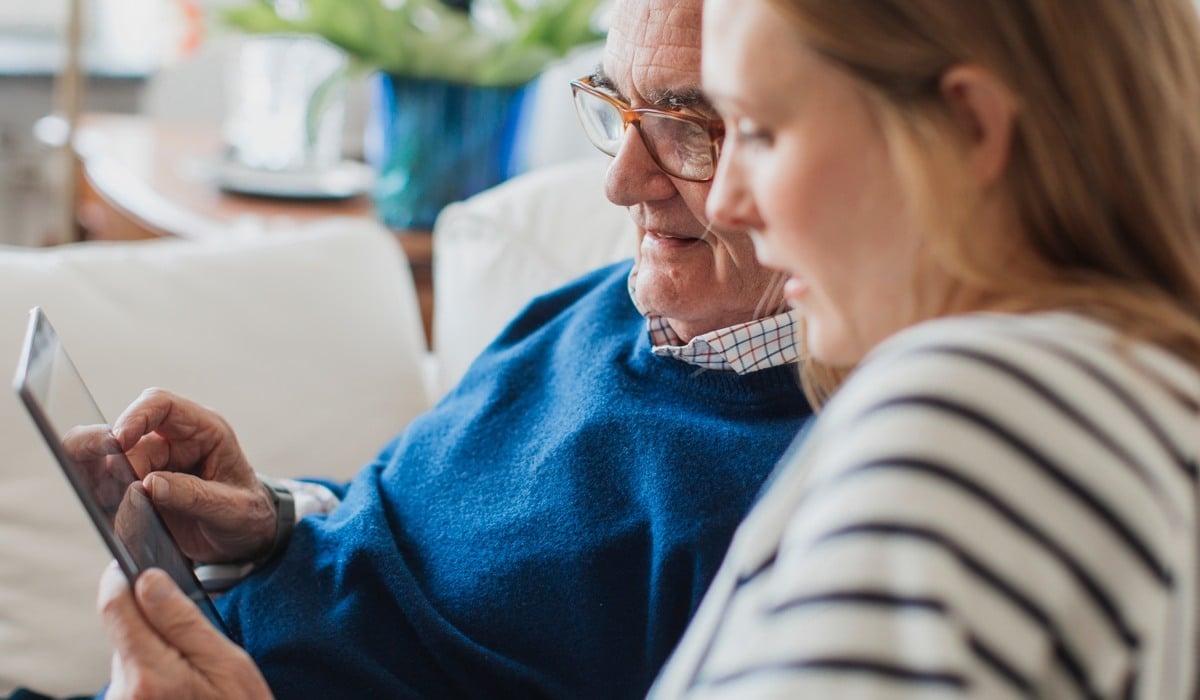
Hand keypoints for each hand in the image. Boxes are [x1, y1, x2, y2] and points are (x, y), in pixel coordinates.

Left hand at [98, 562, 271, 699]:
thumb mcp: (226, 662)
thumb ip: (182, 620)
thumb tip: (147, 580)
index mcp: (150, 673)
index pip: (114, 607)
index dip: (120, 578)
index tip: (130, 563)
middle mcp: (123, 693)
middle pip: (123, 631)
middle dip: (152, 622)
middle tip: (193, 638)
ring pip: (129, 656)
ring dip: (156, 653)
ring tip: (193, 675)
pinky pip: (132, 681)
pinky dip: (154, 676)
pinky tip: (182, 691)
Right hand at [112, 388, 274, 562]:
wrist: (245, 540)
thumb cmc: (247, 515)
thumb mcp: (234, 509)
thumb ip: (195, 496)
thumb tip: (148, 484)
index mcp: (203, 431)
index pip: (161, 404)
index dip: (135, 416)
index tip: (119, 441)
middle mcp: (171, 443)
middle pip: (124, 440)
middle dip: (114, 462)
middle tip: (119, 488)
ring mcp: (149, 467)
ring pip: (107, 466)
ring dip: (105, 487)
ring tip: (129, 515)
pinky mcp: (135, 493)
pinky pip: (106, 494)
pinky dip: (105, 507)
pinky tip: (124, 524)